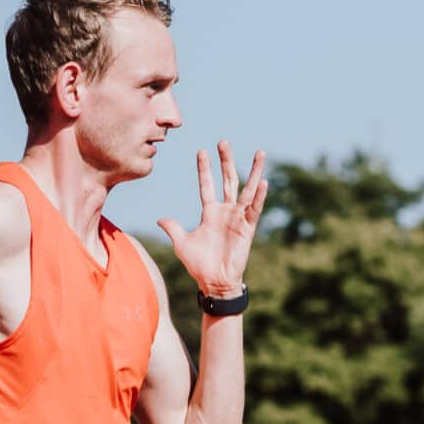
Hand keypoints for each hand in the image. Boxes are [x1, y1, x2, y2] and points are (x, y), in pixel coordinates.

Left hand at [157, 141, 266, 299]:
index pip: (207, 185)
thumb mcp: (182, 244)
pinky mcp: (248, 228)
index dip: (204, 169)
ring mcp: (238, 218)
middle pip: (228, 180)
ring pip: (247, 189)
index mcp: (210, 213)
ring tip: (259, 153)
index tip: (201, 151)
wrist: (214, 283)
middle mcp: (226, 211)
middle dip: (226, 161)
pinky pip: (254, 209)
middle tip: (224, 141)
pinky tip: (262, 181)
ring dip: (253, 171)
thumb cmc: (199, 266)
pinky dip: (259, 196)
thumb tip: (160, 219)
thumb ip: (173, 228)